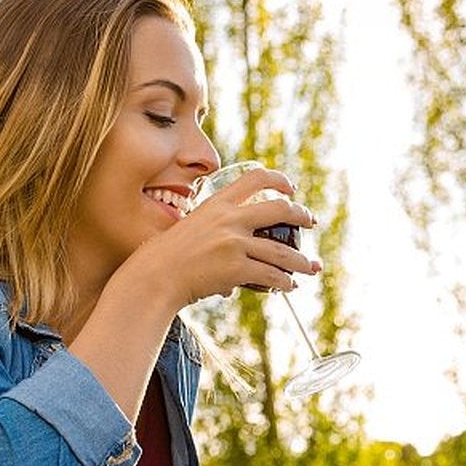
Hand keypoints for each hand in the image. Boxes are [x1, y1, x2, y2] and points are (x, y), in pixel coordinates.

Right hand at [142, 167, 322, 307]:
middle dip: (301, 215)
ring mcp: (234, 244)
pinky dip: (284, 283)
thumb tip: (228, 260)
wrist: (154, 277)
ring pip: (282, 251)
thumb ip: (212, 235)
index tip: (290, 188)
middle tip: (311, 221)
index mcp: (217, 204)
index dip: (278, 180)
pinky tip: (289, 286)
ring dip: (301, 261)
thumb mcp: (189, 230)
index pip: (254, 179)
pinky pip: (271, 276)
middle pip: (280, 209)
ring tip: (310, 267)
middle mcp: (229, 219)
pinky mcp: (236, 268)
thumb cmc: (165, 257)